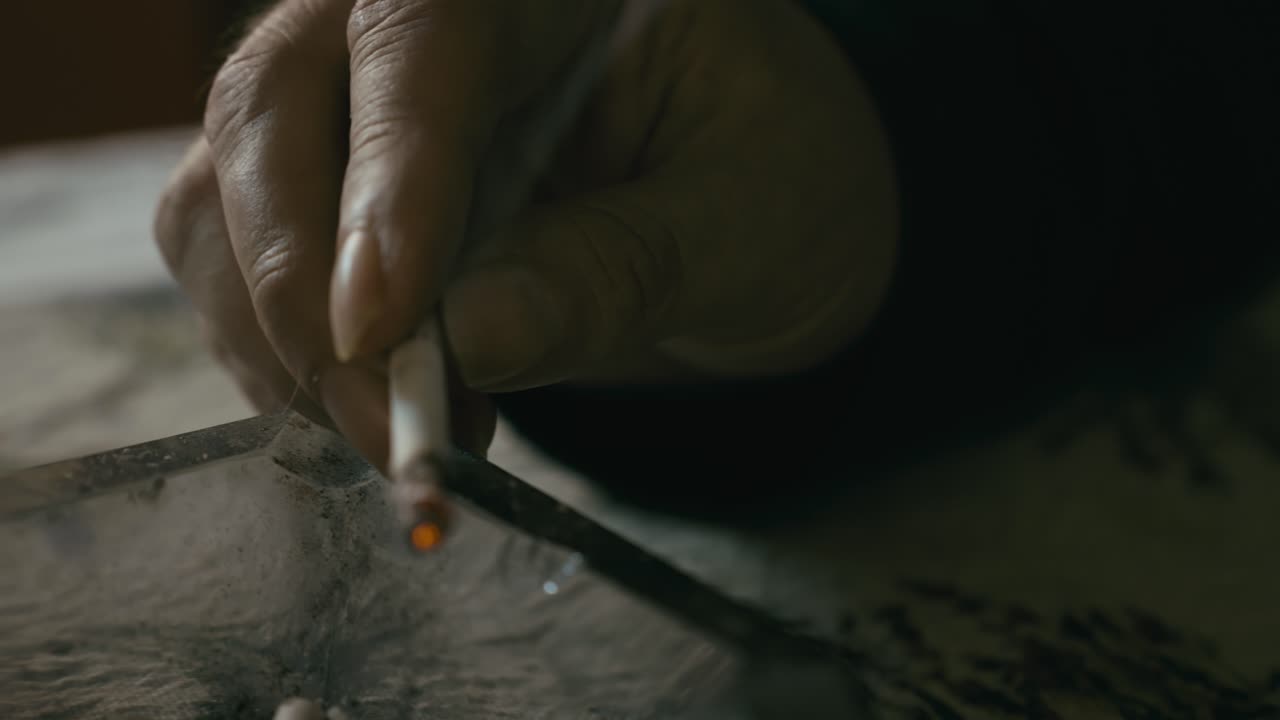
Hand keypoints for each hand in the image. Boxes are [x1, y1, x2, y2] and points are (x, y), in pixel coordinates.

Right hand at [155, 0, 897, 469]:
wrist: (757, 208)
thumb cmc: (774, 179)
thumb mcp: (743, 223)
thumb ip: (616, 270)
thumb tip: (466, 340)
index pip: (423, 40)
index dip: (387, 182)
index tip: (379, 327)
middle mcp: (416, 18)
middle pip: (275, 106)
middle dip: (305, 286)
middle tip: (385, 423)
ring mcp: (352, 101)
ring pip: (224, 189)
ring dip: (276, 334)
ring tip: (400, 430)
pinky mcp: (323, 189)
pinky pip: (234, 257)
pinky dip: (275, 352)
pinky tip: (368, 407)